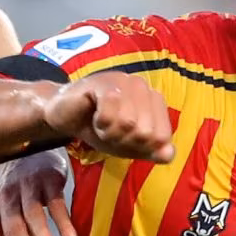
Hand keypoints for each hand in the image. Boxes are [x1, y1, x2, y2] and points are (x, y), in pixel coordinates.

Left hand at [0, 150, 79, 235]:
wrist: (31, 149)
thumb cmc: (19, 191)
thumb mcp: (5, 211)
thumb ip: (11, 234)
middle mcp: (3, 199)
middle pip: (14, 234)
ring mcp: (25, 186)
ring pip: (33, 220)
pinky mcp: (47, 178)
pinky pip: (56, 206)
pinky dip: (64, 227)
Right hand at [41, 74, 173, 162]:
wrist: (66, 117)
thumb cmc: (100, 129)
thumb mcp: (129, 146)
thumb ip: (151, 151)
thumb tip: (169, 154)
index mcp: (155, 103)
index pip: (161, 138)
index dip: (139, 147)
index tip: (124, 138)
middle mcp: (144, 88)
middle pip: (144, 132)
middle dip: (122, 140)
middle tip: (108, 130)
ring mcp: (125, 81)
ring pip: (127, 123)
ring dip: (108, 132)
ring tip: (100, 122)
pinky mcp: (104, 82)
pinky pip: (109, 113)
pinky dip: (99, 122)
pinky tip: (93, 114)